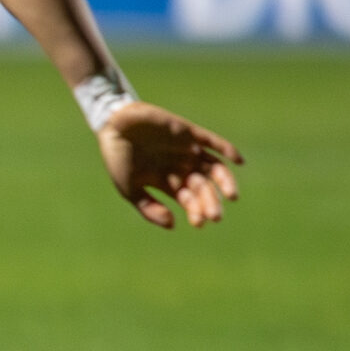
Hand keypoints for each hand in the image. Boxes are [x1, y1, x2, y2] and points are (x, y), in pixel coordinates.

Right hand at [98, 101, 241, 228]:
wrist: (112, 125)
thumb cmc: (117, 158)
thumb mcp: (129, 188)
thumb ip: (148, 207)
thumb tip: (172, 225)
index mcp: (167, 181)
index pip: (189, 199)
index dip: (196, 211)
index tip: (199, 223)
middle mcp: (181, 166)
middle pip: (203, 187)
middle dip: (210, 202)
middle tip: (215, 215)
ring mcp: (187, 150)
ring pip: (213, 168)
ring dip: (224, 182)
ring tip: (232, 196)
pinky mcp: (188, 132)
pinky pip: (213, 141)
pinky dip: (227, 149)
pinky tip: (237, 161)